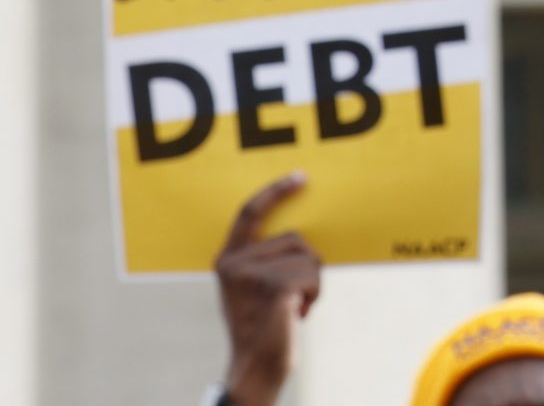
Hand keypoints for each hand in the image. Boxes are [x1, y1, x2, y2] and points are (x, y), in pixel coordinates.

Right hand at [214, 173, 321, 405]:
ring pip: (309, 257)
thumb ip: (264, 257)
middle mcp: (235, 263)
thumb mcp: (254, 286)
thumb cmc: (263, 325)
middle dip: (306, 264)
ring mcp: (253, 275)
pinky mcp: (274, 287)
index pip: (249, 212)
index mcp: (227, 259)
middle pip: (295, 238)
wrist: (256, 367)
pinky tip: (298, 314)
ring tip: (293, 307)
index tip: (301, 177)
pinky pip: (314, 275)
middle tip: (294, 295)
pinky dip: (315, 294)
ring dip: (312, 283)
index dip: (275, 191)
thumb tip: (301, 229)